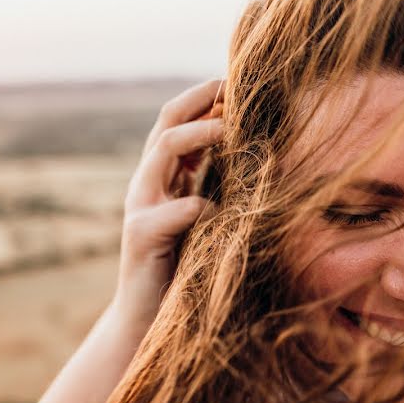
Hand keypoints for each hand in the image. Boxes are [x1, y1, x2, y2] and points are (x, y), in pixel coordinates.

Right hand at [112, 79, 224, 333]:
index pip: (177, 121)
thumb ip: (218, 192)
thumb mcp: (206, 223)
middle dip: (200, 101)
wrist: (147, 318)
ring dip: (199, 135)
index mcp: (164, 177)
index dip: (204, 98)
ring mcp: (140, 207)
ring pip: (162, 152)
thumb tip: (263, 163)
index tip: (238, 84)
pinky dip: (196, 206)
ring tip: (231, 129)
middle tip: (235, 90)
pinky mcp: (141, 238)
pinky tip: (217, 209)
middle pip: (167, 123)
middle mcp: (148, 183)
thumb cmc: (185, 268)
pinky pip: (171, 212)